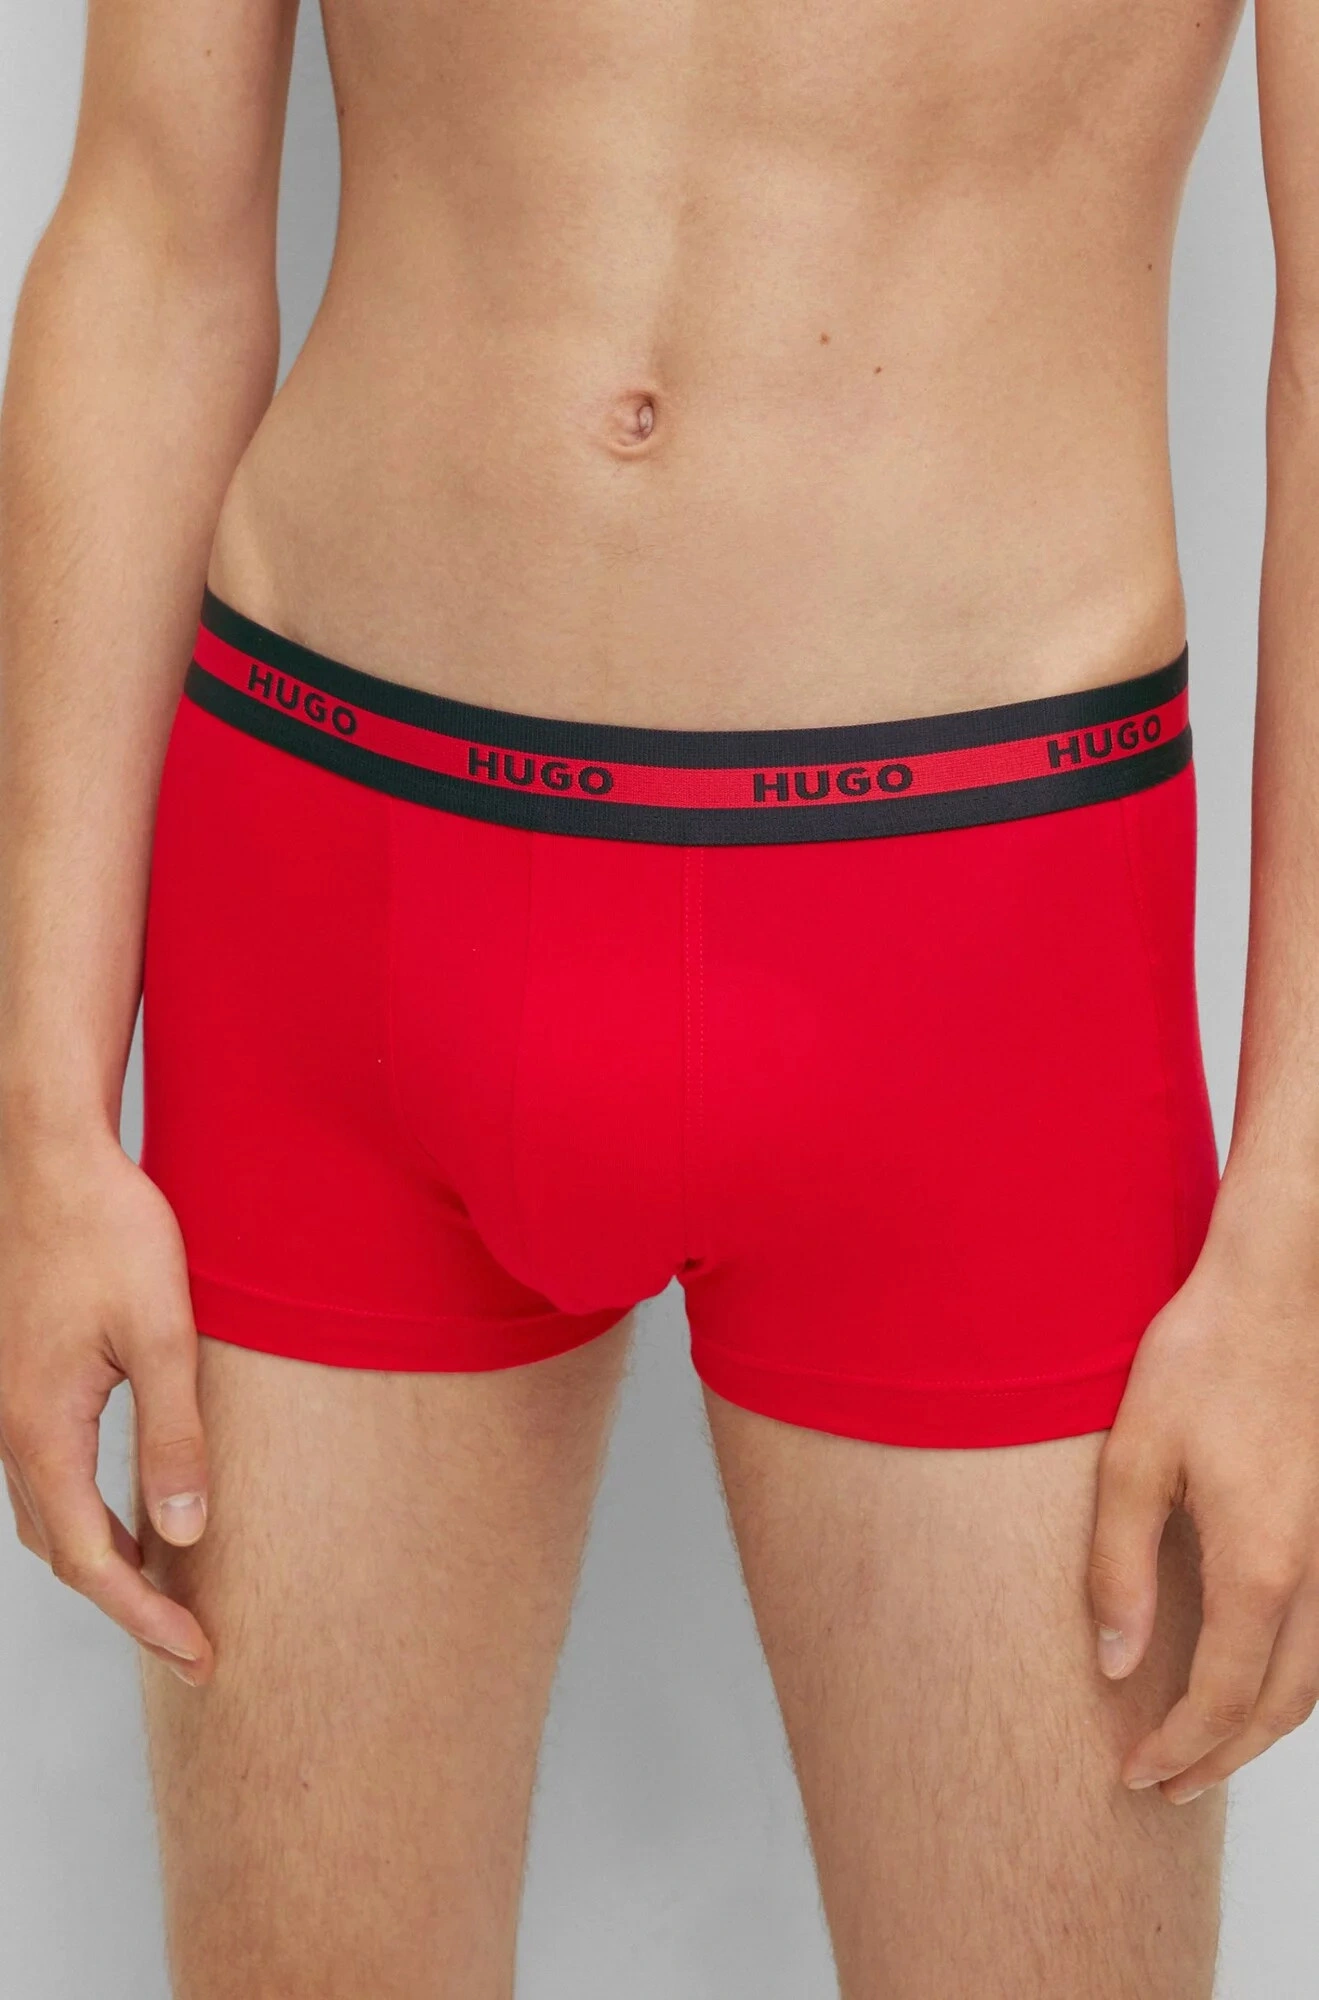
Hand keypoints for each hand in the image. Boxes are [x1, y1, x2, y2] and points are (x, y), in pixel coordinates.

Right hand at [0, 1128, 212, 1681]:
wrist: (48, 1159)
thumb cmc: (106, 1233)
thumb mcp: (162, 1335)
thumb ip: (174, 1436)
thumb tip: (186, 1534)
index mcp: (42, 1432)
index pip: (93, 1562)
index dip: (146, 1619)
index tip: (199, 1657)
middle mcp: (10, 1432)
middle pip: (65, 1552)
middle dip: (128, 1607)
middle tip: (193, 1646)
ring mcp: (9, 1407)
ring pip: (50, 1517)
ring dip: (106, 1562)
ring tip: (170, 1593)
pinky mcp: (20, 1381)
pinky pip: (48, 1476)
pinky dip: (89, 1514)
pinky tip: (134, 1512)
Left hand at [1089, 1194, 1318, 1801]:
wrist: (1286, 1286)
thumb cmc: (1206, 1357)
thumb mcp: (1134, 1457)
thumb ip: (1120, 1567)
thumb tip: (1116, 1662)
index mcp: (1259, 1564)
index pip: (1221, 1698)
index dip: (1179, 1749)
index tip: (1137, 1777)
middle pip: (1279, 1706)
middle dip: (1222, 1757)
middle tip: (1169, 1786)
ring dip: (1267, 1725)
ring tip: (1212, 1746)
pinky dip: (1299, 1677)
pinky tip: (1263, 1671)